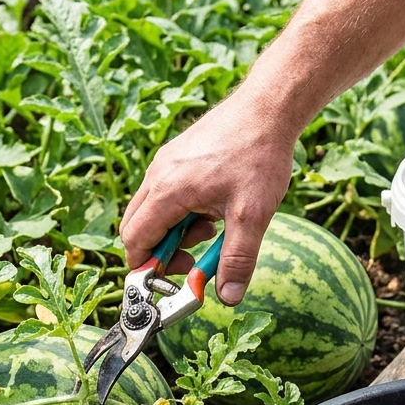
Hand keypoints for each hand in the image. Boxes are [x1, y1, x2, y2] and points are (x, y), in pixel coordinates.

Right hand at [120, 92, 297, 304]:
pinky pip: (165, 193)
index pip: (135, 240)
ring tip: (212, 228)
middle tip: (195, 258)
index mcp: (168, 191)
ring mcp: (165, 162)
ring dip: (175, 230)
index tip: (175, 279)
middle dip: (161, 251)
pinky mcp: (176, 155)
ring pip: (152, 210)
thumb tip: (227, 297)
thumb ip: (237, 259)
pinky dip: (182, 210)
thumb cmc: (260, 155)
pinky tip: (214, 207)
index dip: (148, 267)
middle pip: (137, 227)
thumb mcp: (253, 215)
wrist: (269, 107)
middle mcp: (158, 174)